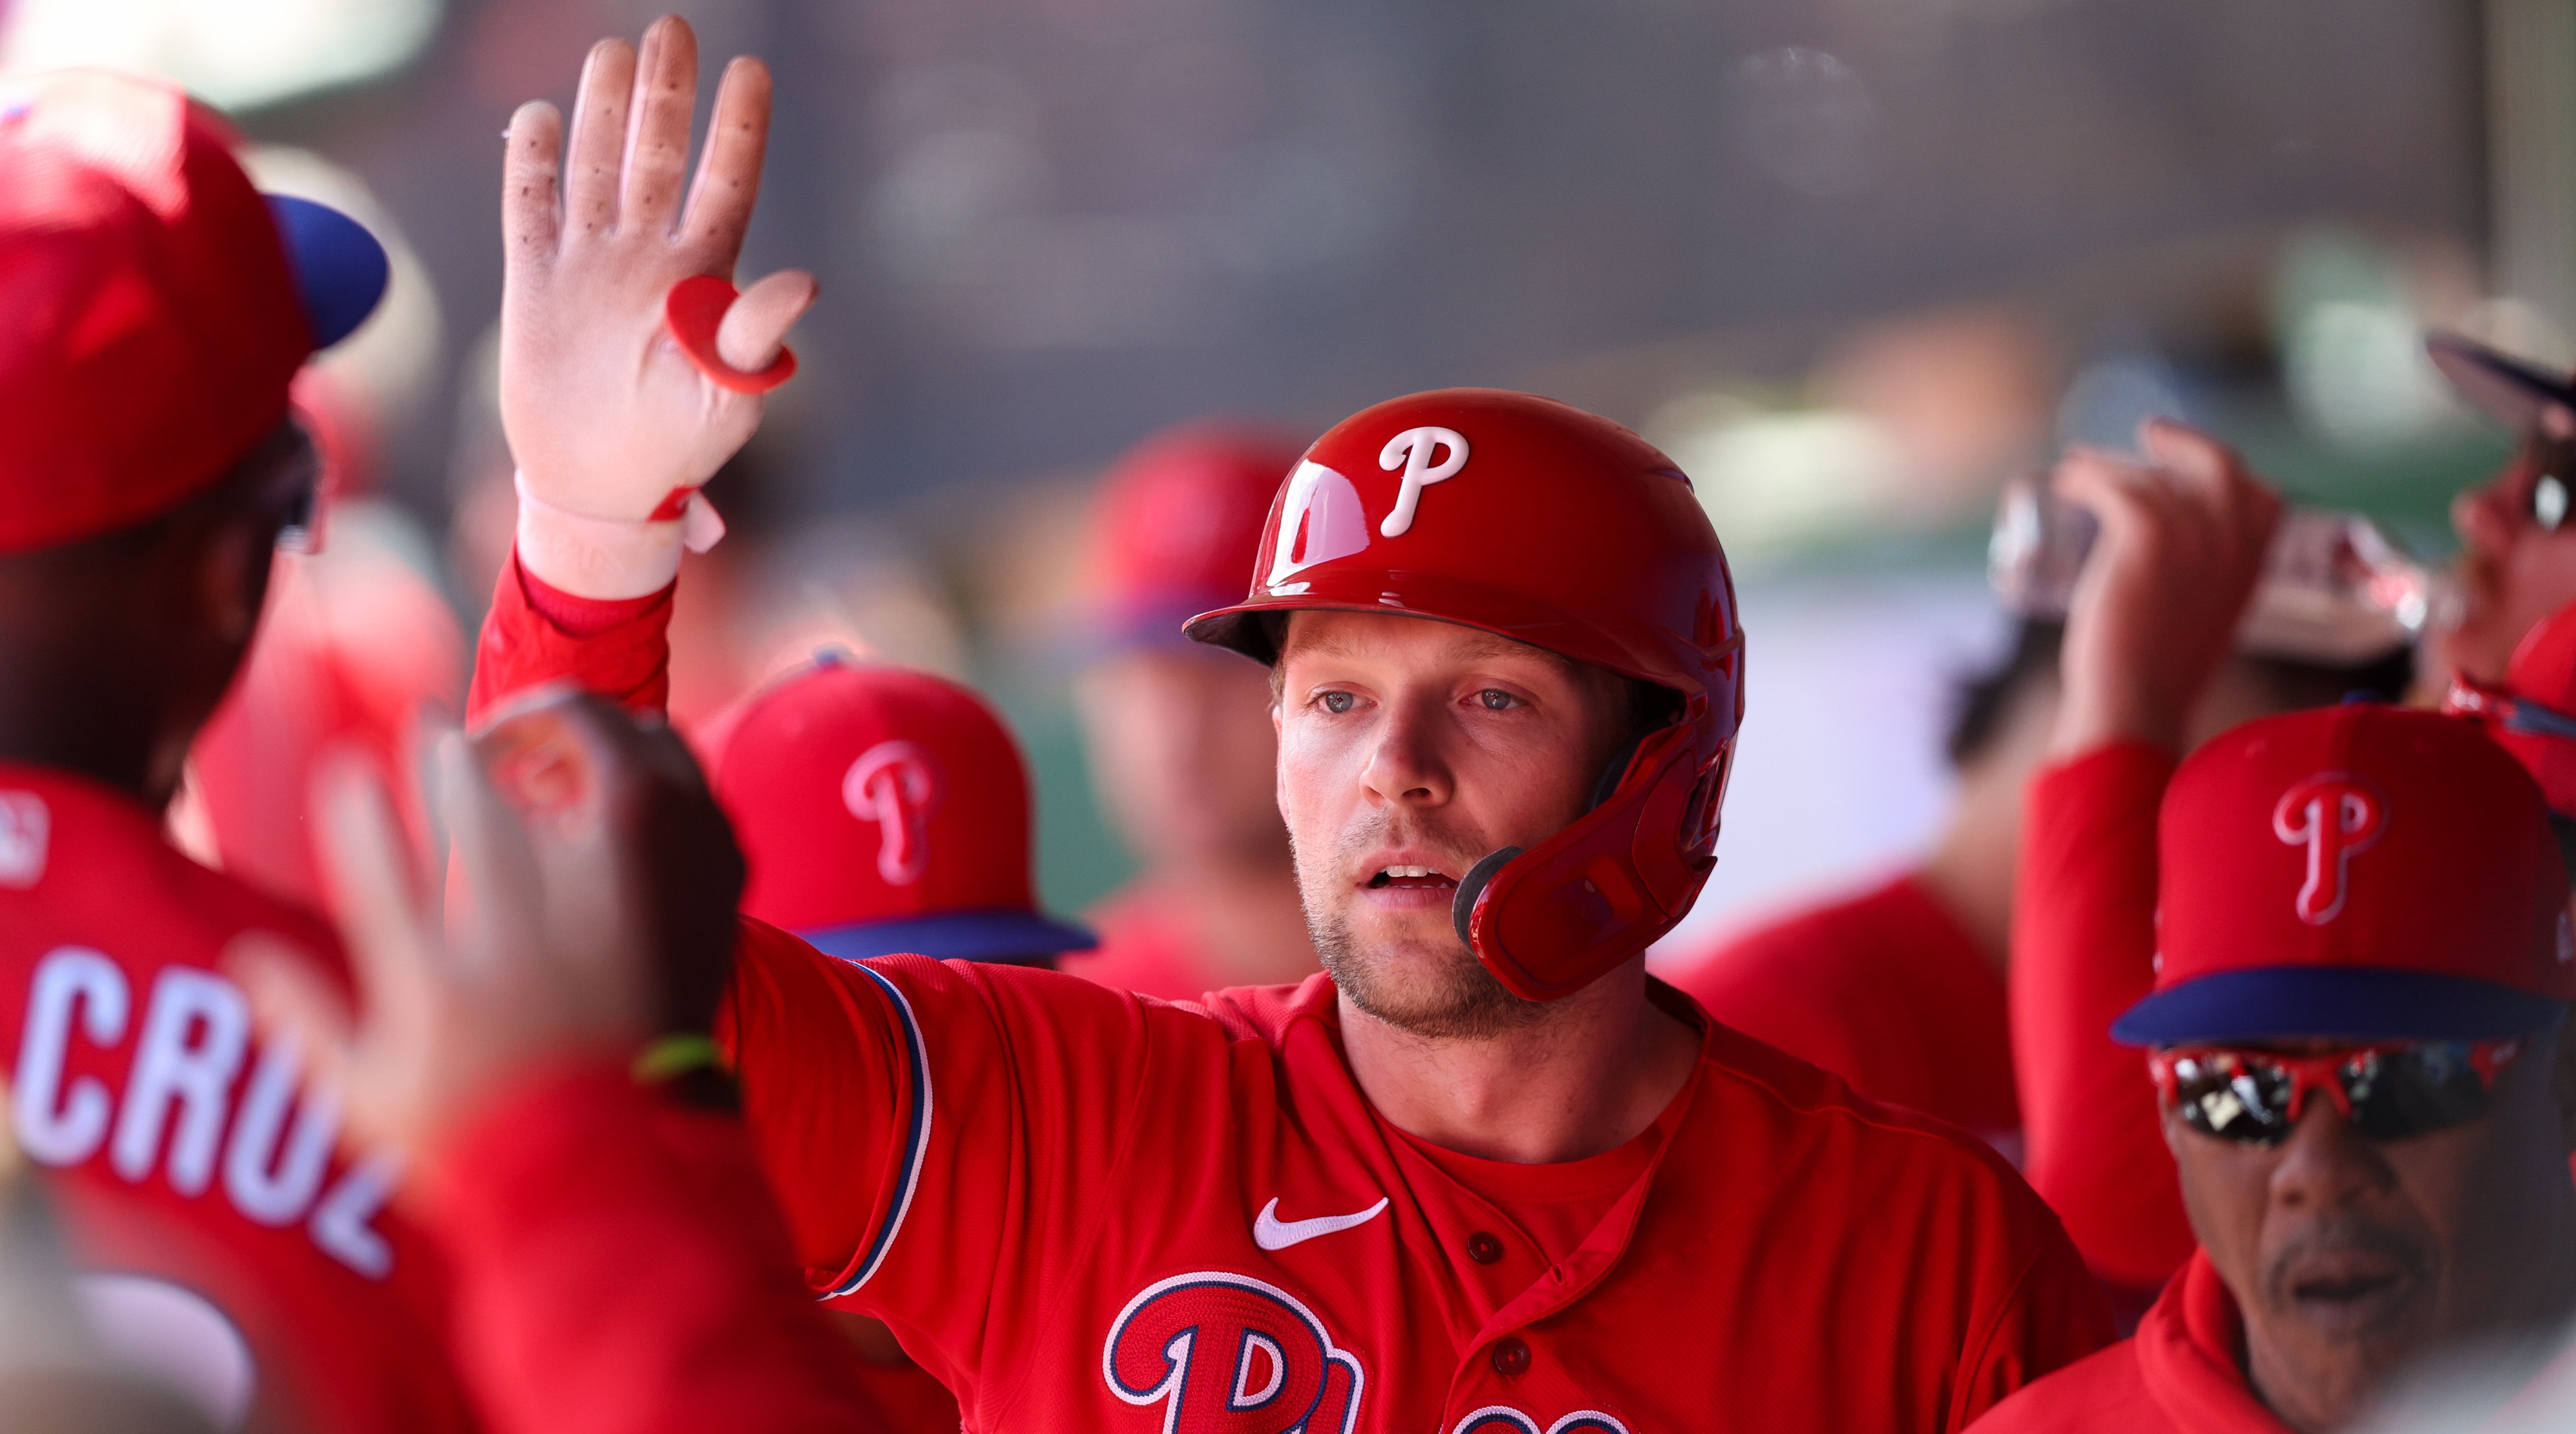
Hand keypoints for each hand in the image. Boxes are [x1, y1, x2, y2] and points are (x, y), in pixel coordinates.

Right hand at [230, 690, 747, 1166]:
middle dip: (451, 760)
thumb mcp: (374, 1106)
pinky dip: (645, 785)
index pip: (384, 881)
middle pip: (490, 823)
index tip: (346, 771)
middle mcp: (536, 957)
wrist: (614, 1182)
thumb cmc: (483, 1152)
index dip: (360, 818)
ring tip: (528, 736)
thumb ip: (310, 1024)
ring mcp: (622, 937)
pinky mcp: (689, 926)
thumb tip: (248, 956)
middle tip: (431, 726)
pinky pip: (676, 823)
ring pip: (592, 805)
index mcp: (446, 999)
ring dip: (557, 756)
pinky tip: (614, 779)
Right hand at [499, 15, 817, 598]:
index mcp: (701, 279)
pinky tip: (539, 120)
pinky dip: (531, 167)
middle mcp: (647, 257)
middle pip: (658, 156)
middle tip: (672, 27)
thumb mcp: (725, 398)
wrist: (597, 487)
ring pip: (596, 168)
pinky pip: (529, 211)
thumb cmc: (675, 450)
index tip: (751, 69)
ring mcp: (589, 264)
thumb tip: (805, 284)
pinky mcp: (535, 283)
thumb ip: (754, 337)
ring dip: (604, 110)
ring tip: (613, 49)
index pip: (726, 185)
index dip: (739, 129)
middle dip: (666, 94)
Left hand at [2049, 419, 2281, 756]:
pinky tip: (2066, 484)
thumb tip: (2162, 579)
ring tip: (2077, 471)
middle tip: (2147, 434)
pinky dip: (2085, 477)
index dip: (2229, 474)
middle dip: (2184, 440)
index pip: (2265, 497)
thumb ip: (2195, 595)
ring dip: (2110, 465)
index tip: (2192, 466)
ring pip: (2149, 475)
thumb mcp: (2196, 629)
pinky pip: (2112, 484)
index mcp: (2251, 568)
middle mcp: (2231, 543)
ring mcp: (2192, 535)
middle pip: (2218, 463)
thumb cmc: (2154, 683)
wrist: (2135, 708)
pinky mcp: (2145, 536)